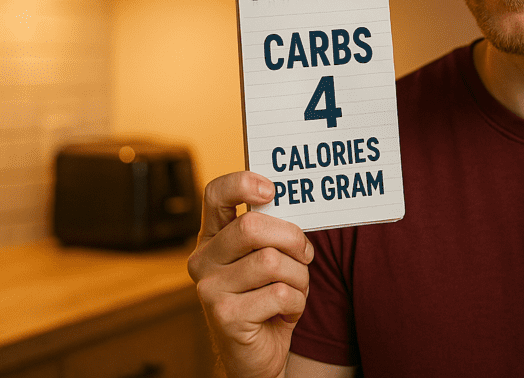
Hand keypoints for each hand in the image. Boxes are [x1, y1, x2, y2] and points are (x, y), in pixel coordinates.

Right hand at [187, 171, 313, 377]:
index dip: (243, 183)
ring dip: (300, 277)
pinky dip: (297, 303)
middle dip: (293, 239)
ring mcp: (209, 288)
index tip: (272, 190)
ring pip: (272, 261)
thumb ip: (272, 233)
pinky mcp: (224, 315)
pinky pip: (279, 293)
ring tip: (295, 290)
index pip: (215, 194)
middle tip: (305, 256)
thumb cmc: (269, 297)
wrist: (258, 355)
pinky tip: (287, 313)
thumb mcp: (269, 259)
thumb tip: (296, 204)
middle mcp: (203, 259)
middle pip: (252, 227)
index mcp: (213, 237)